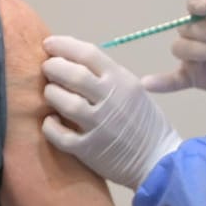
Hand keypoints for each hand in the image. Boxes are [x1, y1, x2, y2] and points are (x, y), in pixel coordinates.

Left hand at [40, 35, 181, 188]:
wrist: (158, 161)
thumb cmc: (144, 122)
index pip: (89, 54)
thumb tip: (73, 61)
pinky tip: (51, 121)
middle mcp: (111, 100)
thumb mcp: (133, 90)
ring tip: (50, 92)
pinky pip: (61, 136)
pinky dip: (50, 126)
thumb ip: (108, 76)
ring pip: (66, 102)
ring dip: (51, 94)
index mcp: (123, 81)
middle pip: (75, 75)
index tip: (49, 44)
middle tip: (47, 68)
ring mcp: (100, 126)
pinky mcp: (89, 149)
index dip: (64, 45)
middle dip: (54, 67)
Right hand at [141, 0, 205, 111]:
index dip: (195, 4)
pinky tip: (148, 84)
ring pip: (181, 49)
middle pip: (186, 28)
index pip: (195, 5)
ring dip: (200, 50)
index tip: (204, 7)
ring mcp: (201, 58)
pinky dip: (161, 82)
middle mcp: (205, 35)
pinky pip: (176, 80)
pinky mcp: (201, 79)